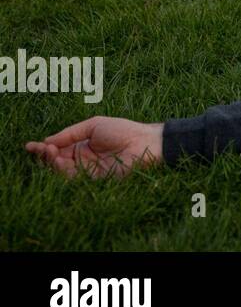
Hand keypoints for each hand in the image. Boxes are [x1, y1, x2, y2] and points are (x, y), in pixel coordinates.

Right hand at [26, 116, 164, 178]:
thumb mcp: (93, 126)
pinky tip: (58, 159)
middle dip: (45, 156)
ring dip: (51, 162)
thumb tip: (46, 142)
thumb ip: (70, 133)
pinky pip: (72, 178)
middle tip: (40, 149)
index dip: (44, 148)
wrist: (144, 143)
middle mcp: (83, 160)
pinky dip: (62, 170)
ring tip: (49, 151)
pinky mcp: (92, 180)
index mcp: (83, 146)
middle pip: (57, 162)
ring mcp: (87, 171)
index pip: (59, 150)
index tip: (30, 146)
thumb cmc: (123, 130)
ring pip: (61, 171)